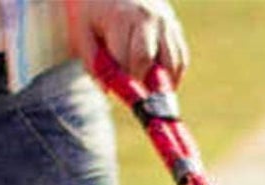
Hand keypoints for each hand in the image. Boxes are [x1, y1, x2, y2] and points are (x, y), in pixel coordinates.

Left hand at [72, 0, 188, 85]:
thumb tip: (110, 91)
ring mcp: (165, 21)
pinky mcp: (175, 27)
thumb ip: (93, 63)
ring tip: (148, 91)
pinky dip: (173, 76)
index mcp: (121, 17)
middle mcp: (148, 17)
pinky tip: (160, 83)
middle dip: (139, 82)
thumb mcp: (83, 33)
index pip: (125, 60)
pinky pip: (181, 59)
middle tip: (133, 91)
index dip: (121, 82)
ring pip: (171, 64)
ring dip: (160, 84)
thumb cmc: (94, 12)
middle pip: (147, 62)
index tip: (117, 91)